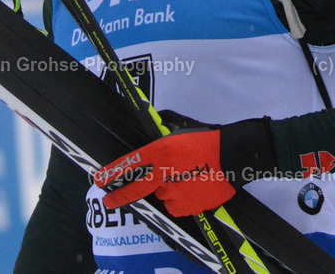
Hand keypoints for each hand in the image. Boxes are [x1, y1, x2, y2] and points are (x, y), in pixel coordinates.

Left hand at [93, 112, 275, 217]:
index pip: (129, 165)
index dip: (111, 174)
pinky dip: (180, 200)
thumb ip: (162, 129)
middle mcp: (163, 174)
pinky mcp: (189, 207)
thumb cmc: (208, 138)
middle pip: (137, 190)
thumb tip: (153, 128)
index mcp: (160, 152)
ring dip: (166, 190)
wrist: (235, 155)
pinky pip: (177, 206)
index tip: (99, 180)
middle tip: (108, 200)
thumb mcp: (180, 127)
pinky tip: (192, 187)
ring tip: (184, 178)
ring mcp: (176, 193)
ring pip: (162, 196)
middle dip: (120, 196)